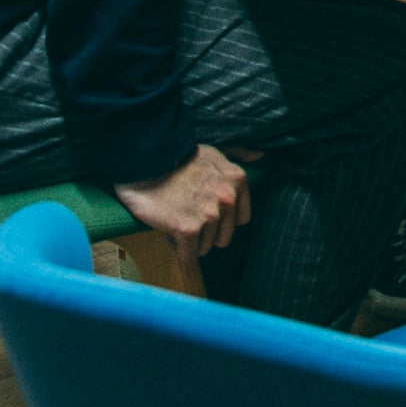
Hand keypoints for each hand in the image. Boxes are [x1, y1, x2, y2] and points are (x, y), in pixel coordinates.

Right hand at [118, 145, 249, 258]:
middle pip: (223, 237)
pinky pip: (188, 254)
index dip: (222, 219)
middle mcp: (227, 198)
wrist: (145, 163)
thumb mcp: (214, 152)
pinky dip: (179, 249)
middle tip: (188, 216)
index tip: (205, 211)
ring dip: (191, 240)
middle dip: (207, 232)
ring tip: (177, 219)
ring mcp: (209, 214)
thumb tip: (260, 154)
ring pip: (206, 247)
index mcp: (237, 180)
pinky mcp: (188, 229)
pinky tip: (170, 232)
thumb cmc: (178, 159)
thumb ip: (239, 155)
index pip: (241, 219)